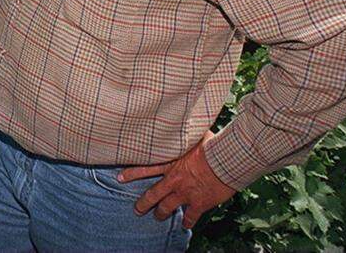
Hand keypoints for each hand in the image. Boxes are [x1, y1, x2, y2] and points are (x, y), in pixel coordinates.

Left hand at [119, 130, 235, 229]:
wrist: (225, 161)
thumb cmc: (211, 144)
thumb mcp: (192, 135)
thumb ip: (184, 134)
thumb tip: (182, 119)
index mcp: (170, 162)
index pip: (145, 168)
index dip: (131, 173)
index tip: (119, 178)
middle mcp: (174, 180)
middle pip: (153, 194)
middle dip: (143, 203)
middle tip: (137, 209)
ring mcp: (185, 193)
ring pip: (167, 207)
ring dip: (161, 213)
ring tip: (158, 217)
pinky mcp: (198, 203)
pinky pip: (190, 216)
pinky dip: (187, 222)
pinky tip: (185, 226)